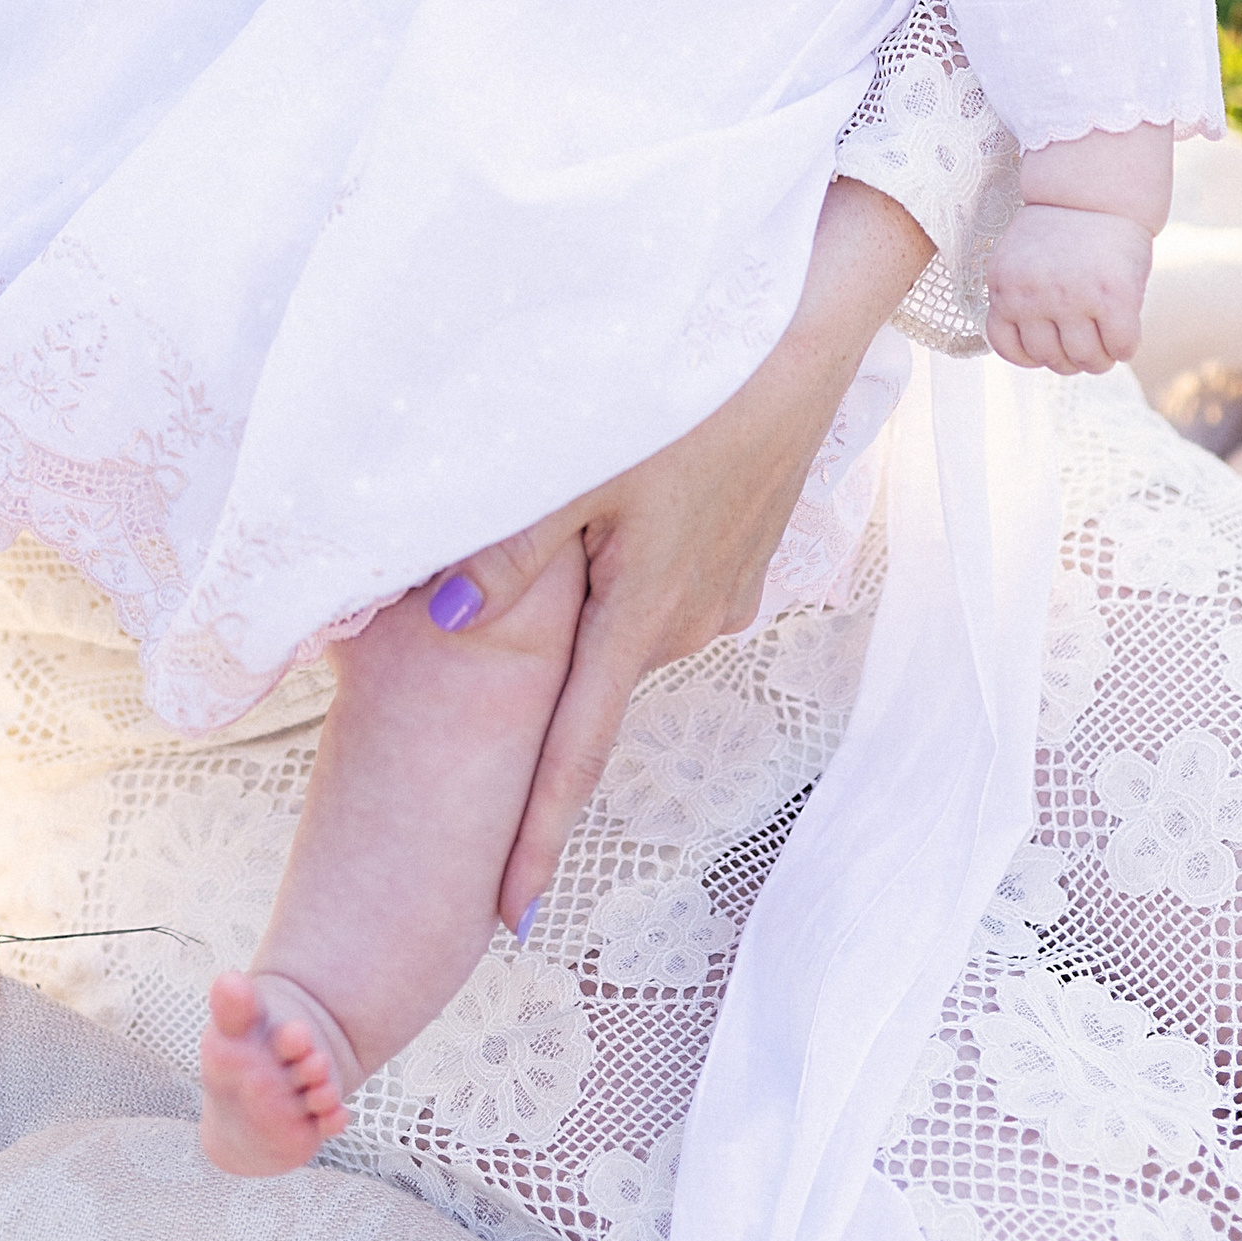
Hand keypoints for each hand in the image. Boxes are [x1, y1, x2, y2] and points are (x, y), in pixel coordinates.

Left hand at [427, 179, 929, 932]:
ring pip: (628, 616)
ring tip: (551, 537)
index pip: (576, 751)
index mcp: (644, 613)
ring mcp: (728, 581)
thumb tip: (432, 621)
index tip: (505, 915)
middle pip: (594, 673)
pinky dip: (626, 561)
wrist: (809, 325)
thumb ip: (506, 552)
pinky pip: (666, 576)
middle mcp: (692, 618)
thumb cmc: (688, 385)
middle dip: (544, 680)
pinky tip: (616, 500)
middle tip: (474, 671)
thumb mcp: (578, 464)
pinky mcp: (746, 542)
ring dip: (588, 604)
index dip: (536, 833)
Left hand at [984, 203, 1152, 373]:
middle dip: (1071, 359)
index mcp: (1004, 286)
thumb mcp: (1023, 262)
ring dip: (1100, 359)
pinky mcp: (1113, 297)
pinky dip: (1125, 347)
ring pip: (1087, 361)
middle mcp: (1033, 295)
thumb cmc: (1062, 229)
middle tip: (1086, 342)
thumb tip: (1040, 353)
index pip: (1009, 348)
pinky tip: (1124, 330)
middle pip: (1052, 359)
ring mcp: (1072, 297)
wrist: (1096, 188)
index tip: (1050, 345)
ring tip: (1106, 342)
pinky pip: (1121, 347)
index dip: (1033, 355)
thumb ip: (1023, 300)